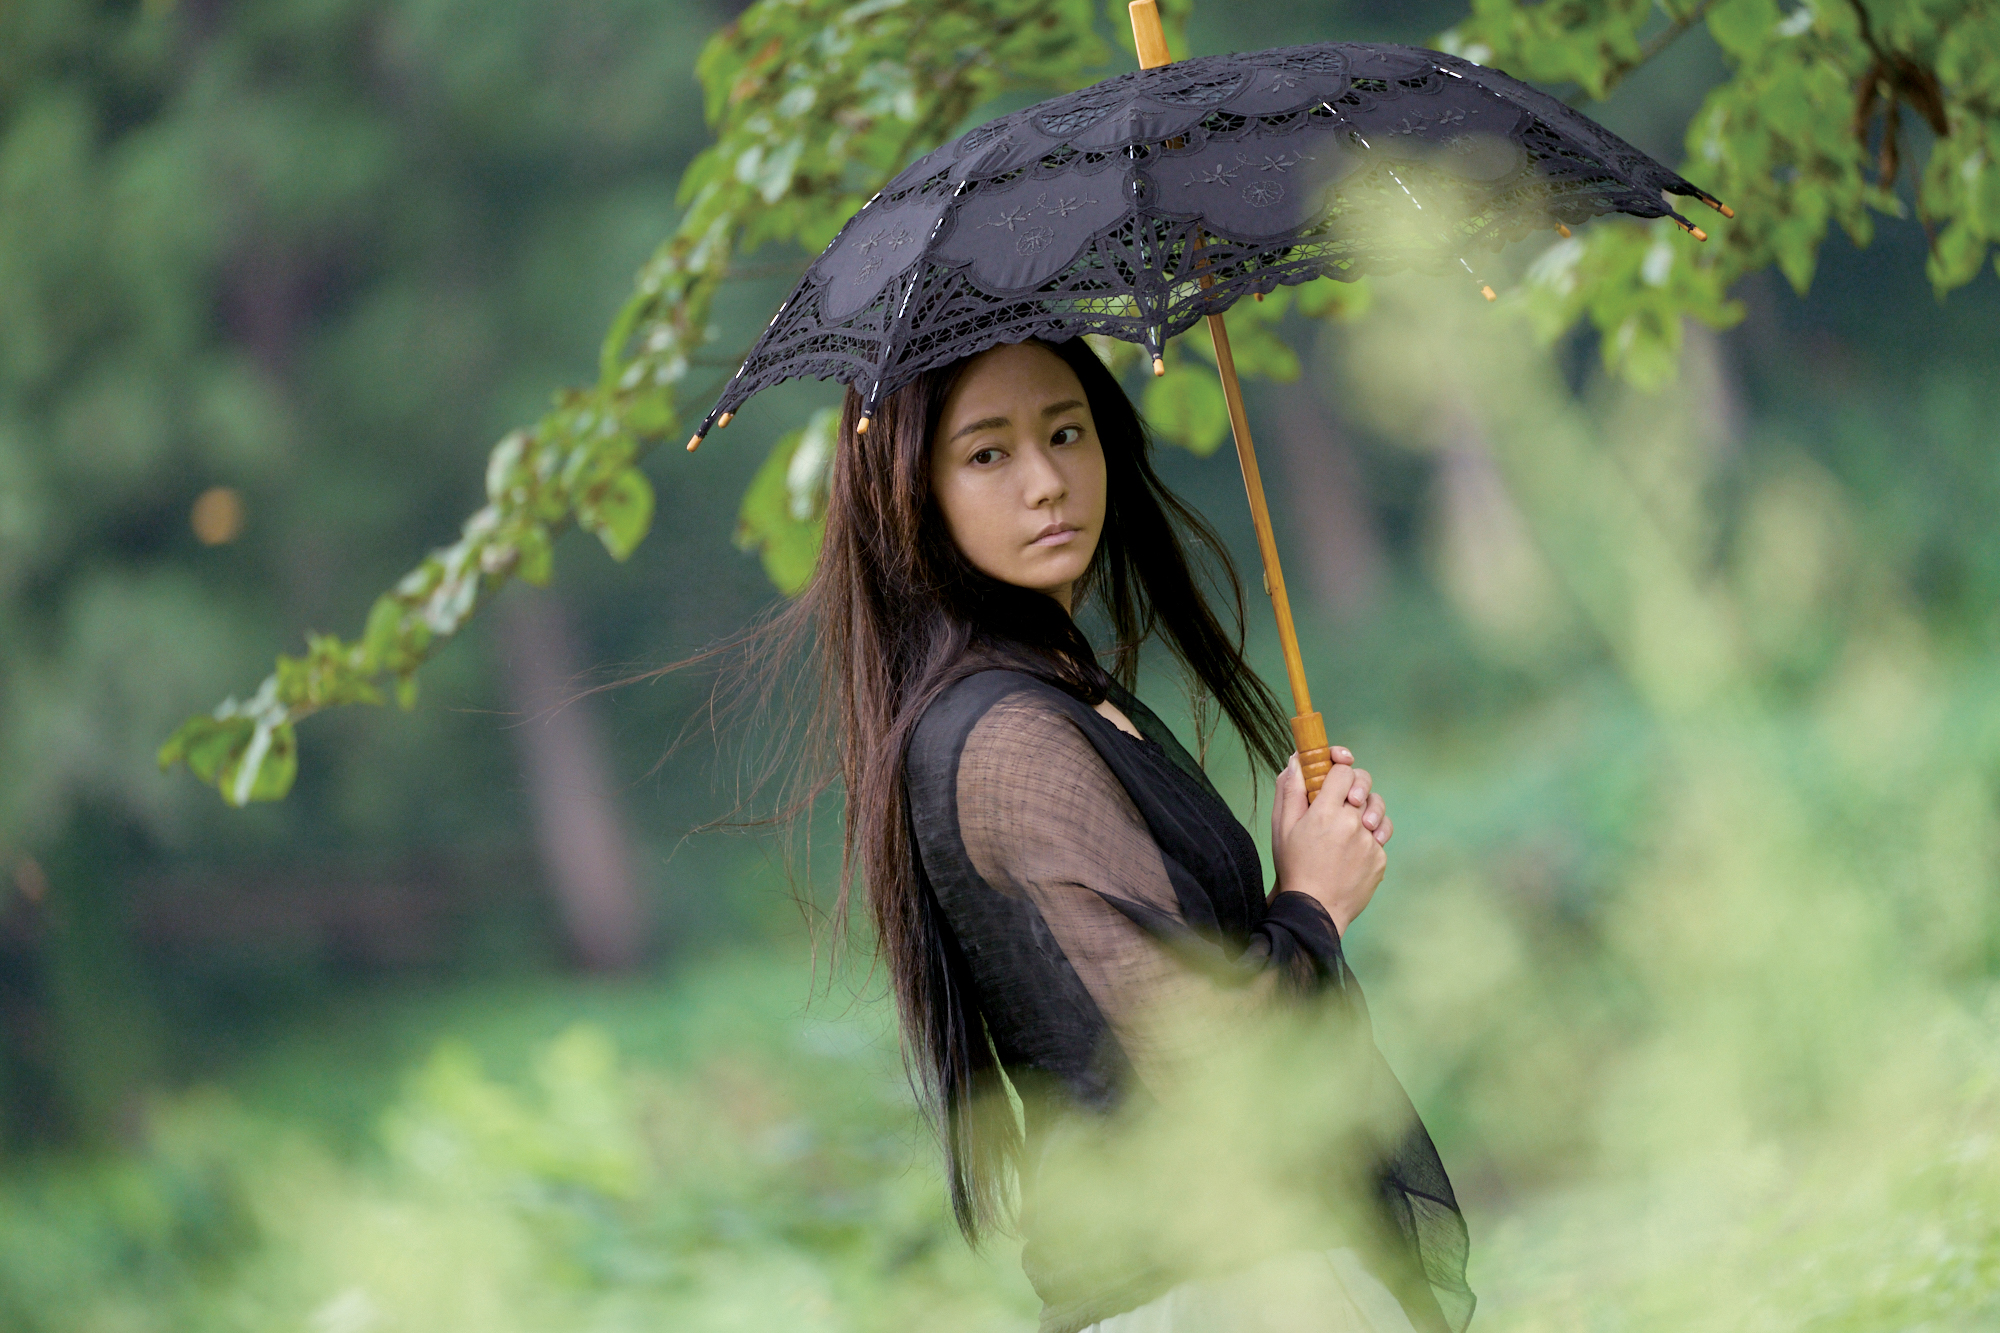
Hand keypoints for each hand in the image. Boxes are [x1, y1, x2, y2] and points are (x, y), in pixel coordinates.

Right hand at [1270, 749, 1390, 933]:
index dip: (1338, 765)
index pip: (1343, 770)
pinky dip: (1369, 836)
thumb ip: (1290, 789)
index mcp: (1325, 812)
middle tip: (1345, 797)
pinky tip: (1353, 847)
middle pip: (1364, 784)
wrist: (1314, 909)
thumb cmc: (1294, 866)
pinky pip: (1380, 836)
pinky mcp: (1380, 859)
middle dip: (1355, 785)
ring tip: (1354, 822)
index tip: (1334, 767)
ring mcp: (1369, 842)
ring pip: (1378, 809)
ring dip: (1367, 809)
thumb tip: (1297, 759)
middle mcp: (1352, 823)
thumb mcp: (1282, 826)